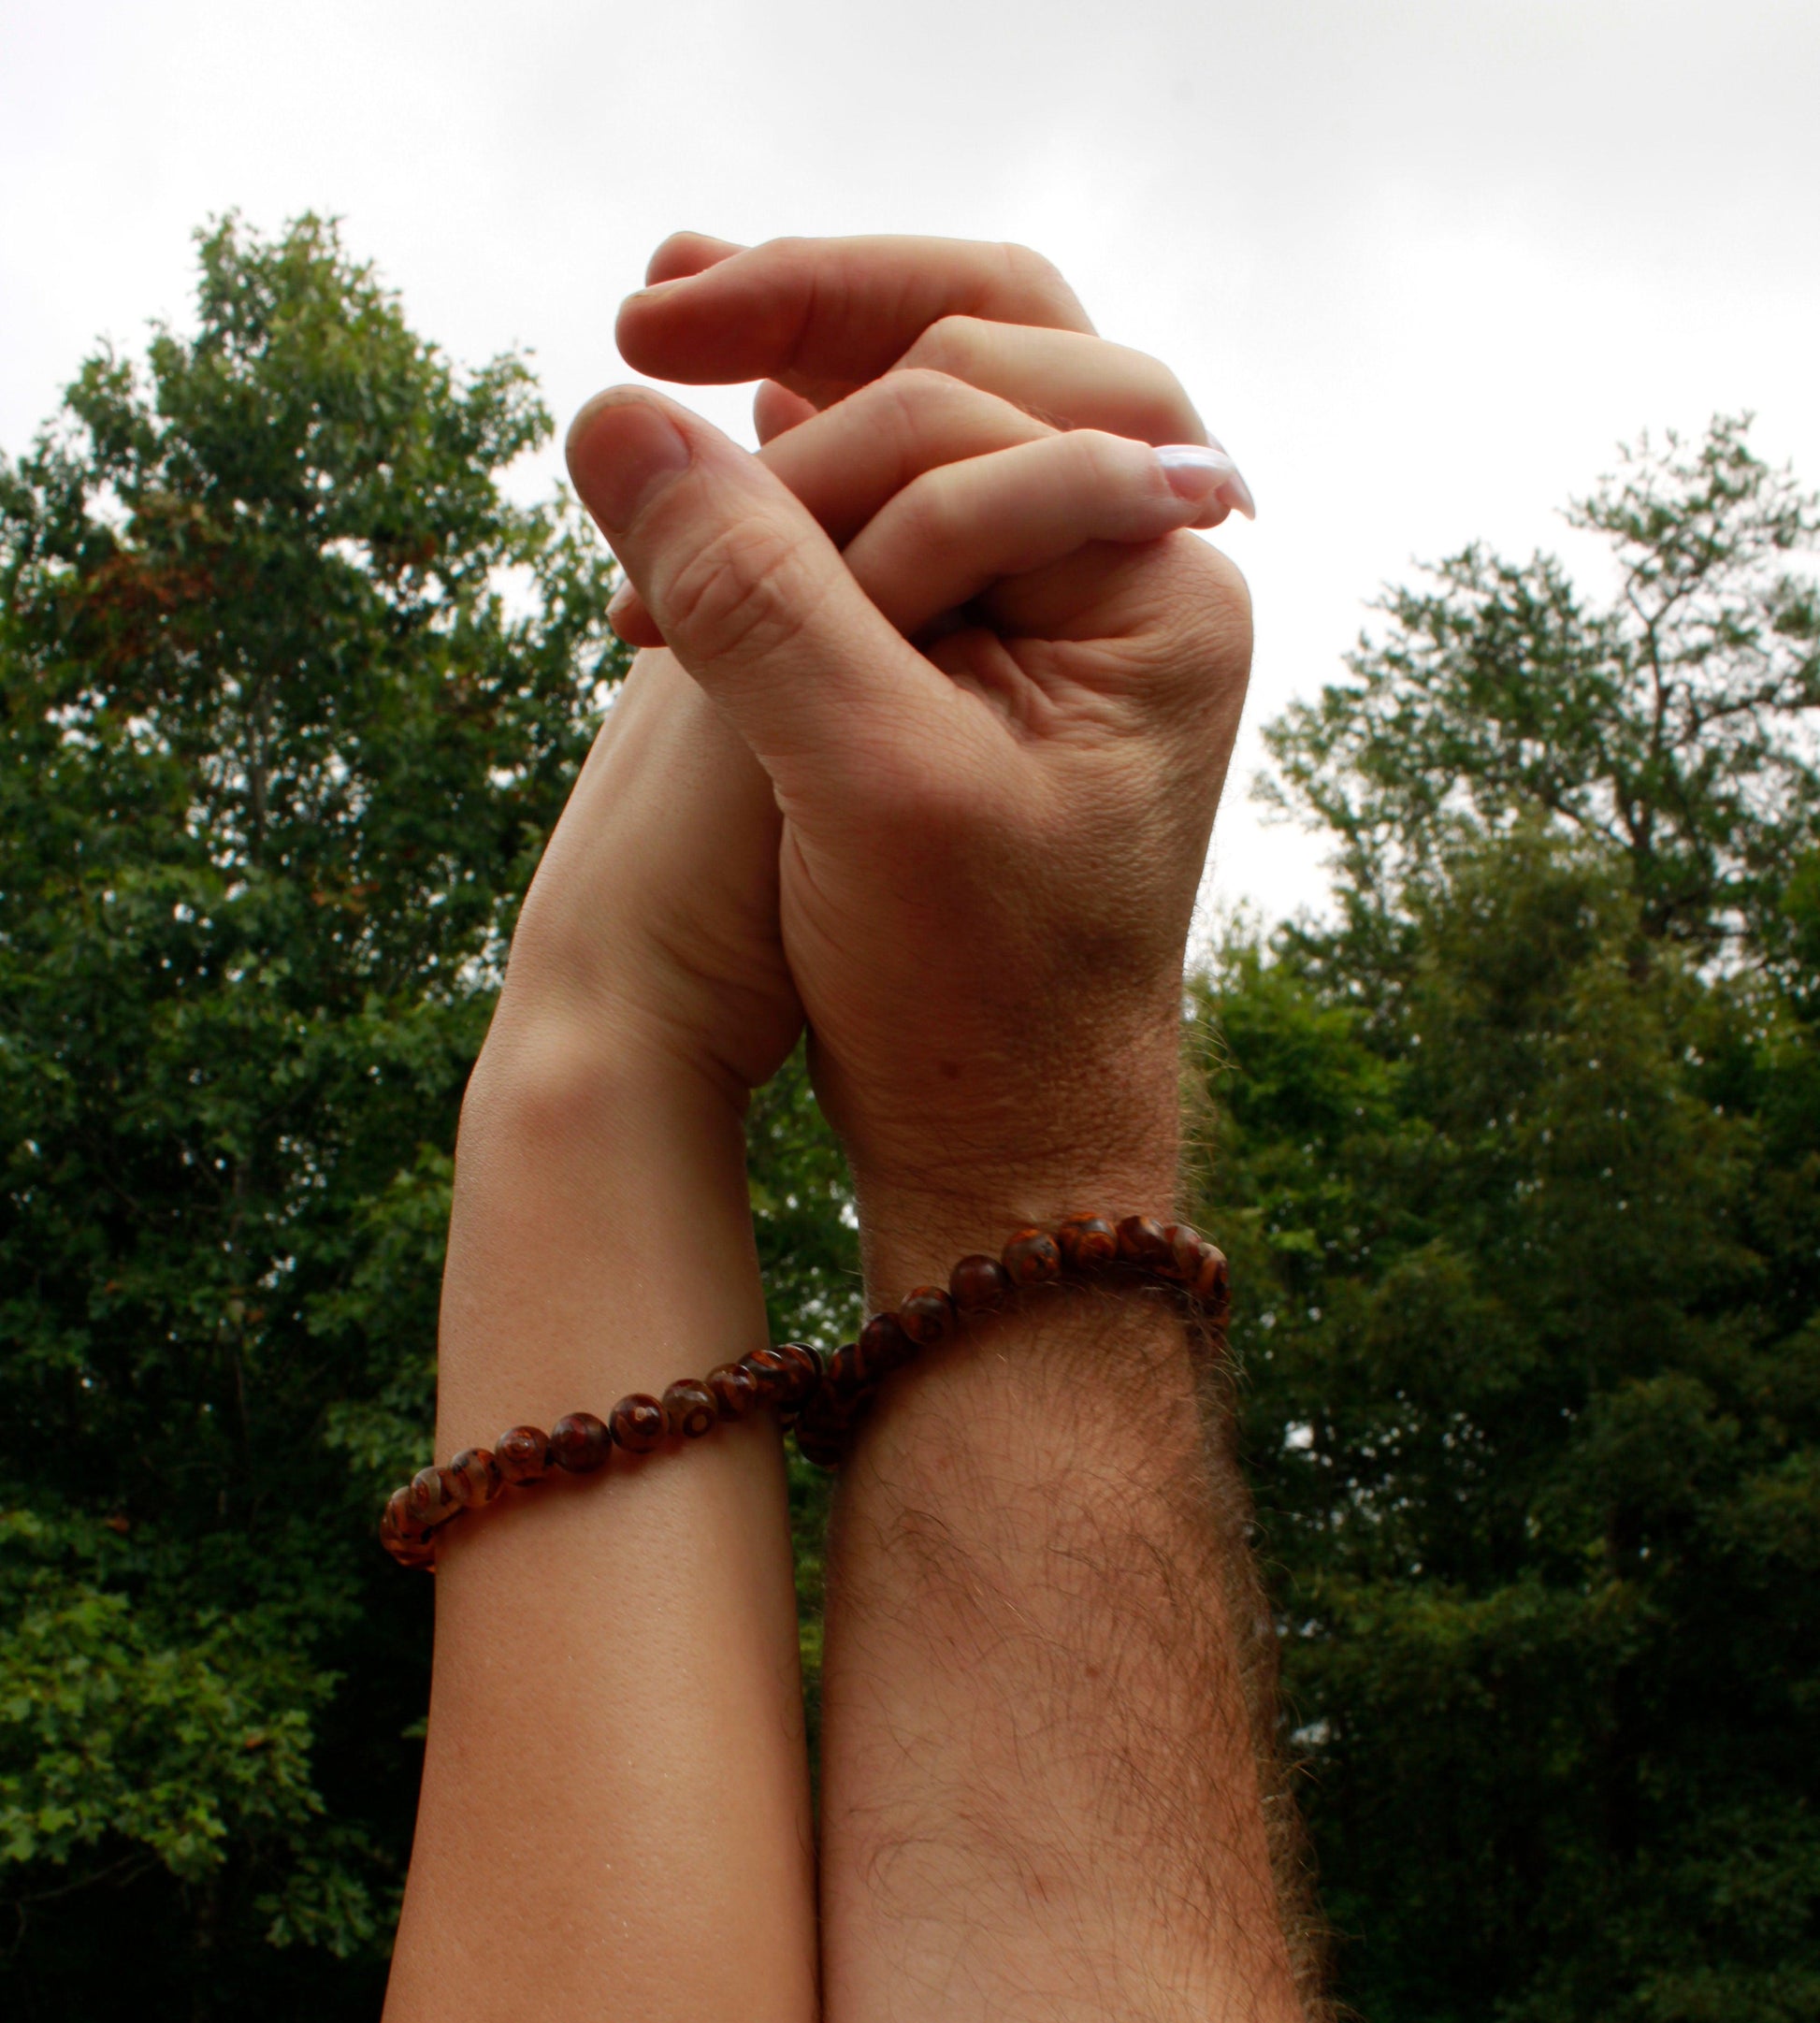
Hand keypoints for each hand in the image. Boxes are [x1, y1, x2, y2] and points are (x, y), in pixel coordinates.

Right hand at [566, 235, 1252, 1268]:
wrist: (1003, 1141)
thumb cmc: (969, 997)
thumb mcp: (861, 788)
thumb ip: (757, 598)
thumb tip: (615, 414)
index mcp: (1155, 580)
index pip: (972, 392)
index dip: (802, 393)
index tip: (652, 421)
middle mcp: (1136, 565)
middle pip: (982, 348)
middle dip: (817, 312)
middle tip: (655, 301)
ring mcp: (1071, 605)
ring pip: (942, 418)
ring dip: (803, 376)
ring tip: (665, 332)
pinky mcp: (1002, 654)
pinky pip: (915, 502)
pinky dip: (813, 466)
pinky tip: (723, 449)